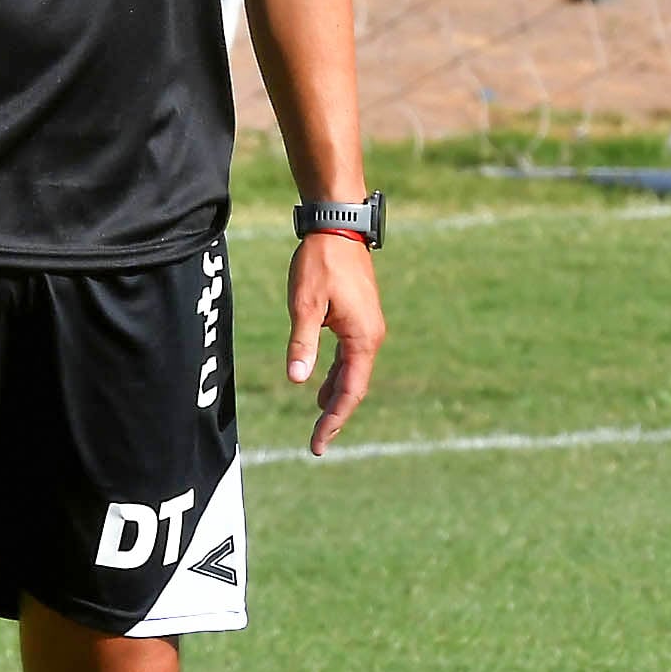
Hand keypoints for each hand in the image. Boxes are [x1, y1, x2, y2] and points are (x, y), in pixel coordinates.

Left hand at [285, 234, 384, 455]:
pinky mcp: (360, 317)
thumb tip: (298, 380)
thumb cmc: (320, 263)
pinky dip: (338, 375)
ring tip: (321, 421)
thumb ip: (303, 343)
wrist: (338, 227)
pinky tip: (323, 384)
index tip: (318, 444)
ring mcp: (368, 327)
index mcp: (362, 338)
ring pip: (353, 372)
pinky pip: (351, 356)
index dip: (334, 420)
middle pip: (355, 387)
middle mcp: (371, 336)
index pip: (350, 391)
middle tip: (318, 443)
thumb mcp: (305, 304)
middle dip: (336, 416)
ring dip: (337, 396)